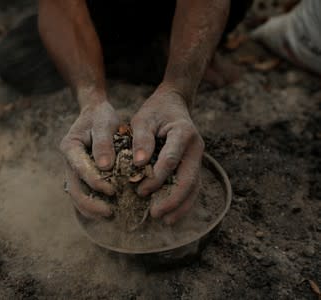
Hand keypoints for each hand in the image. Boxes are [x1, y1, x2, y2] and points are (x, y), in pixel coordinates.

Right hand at [61, 99, 119, 218]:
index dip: (97, 183)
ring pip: (76, 195)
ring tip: (109, 216)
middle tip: (110, 213)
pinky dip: (93, 203)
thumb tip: (105, 167)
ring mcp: (72, 169)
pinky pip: (84, 192)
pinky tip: (108, 210)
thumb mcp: (104, 123)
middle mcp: (68, 161)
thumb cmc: (101, 116)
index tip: (114, 191)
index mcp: (70, 147)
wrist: (95, 112)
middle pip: (74, 189)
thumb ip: (104, 143)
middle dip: (91, 205)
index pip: (81, 170)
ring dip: (91, 208)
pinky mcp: (80, 174)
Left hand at [131, 85, 203, 223]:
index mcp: (184, 133)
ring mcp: (198, 157)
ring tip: (166, 221)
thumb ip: (141, 139)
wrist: (174, 103)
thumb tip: (139, 164)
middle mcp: (196, 147)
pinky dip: (184, 202)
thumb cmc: (155, 111)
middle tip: (155, 214)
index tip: (139, 190)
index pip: (171, 160)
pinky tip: (172, 214)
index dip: (156, 178)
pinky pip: (193, 186)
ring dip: (181, 205)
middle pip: (189, 179)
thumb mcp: (143, 119)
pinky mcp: (194, 165)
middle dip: (172, 199)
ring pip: (195, 187)